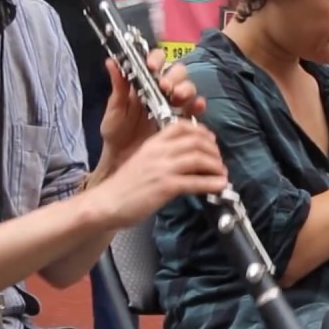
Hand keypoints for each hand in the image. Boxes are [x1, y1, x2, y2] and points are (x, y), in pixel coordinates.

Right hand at [91, 121, 228, 228]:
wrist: (107, 203)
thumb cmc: (124, 186)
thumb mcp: (142, 160)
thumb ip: (162, 155)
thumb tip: (187, 158)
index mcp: (153, 143)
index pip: (182, 126)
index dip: (202, 132)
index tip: (210, 141)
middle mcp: (159, 151)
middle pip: (195, 141)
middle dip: (213, 150)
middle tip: (219, 160)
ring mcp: (162, 168)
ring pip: (199, 158)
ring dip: (216, 166)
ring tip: (222, 174)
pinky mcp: (165, 186)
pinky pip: (195, 181)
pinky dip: (212, 183)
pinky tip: (220, 186)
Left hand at [99, 48, 205, 170]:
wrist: (122, 160)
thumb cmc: (116, 133)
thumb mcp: (114, 110)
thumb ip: (118, 88)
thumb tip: (111, 62)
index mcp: (144, 83)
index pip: (155, 61)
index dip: (156, 59)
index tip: (152, 67)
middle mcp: (161, 90)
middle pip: (177, 72)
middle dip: (174, 76)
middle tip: (165, 86)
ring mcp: (173, 105)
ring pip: (188, 87)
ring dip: (186, 89)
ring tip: (178, 97)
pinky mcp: (182, 121)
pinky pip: (195, 110)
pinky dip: (198, 105)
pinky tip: (197, 106)